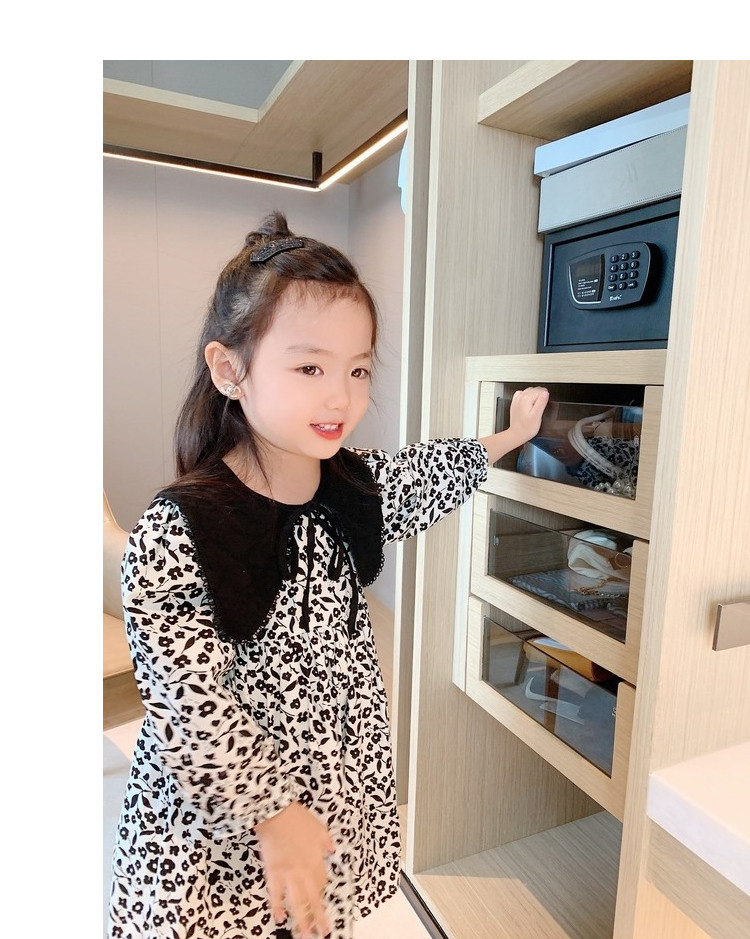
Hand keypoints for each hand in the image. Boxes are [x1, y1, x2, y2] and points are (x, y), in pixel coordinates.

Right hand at [255, 801, 333, 937]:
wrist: (275, 813)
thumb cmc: (296, 817)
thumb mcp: (319, 827)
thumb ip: (326, 842)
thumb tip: (332, 850)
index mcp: (316, 860)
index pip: (323, 883)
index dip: (323, 895)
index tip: (325, 906)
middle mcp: (304, 870)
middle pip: (313, 898)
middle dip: (318, 917)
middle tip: (322, 932)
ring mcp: (288, 874)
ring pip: (297, 902)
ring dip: (302, 920)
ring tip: (306, 934)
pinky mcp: (273, 872)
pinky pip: (275, 894)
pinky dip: (277, 907)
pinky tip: (280, 918)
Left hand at [479, 386, 548, 464]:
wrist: (517, 434)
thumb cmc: (527, 428)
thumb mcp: (537, 416)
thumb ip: (541, 403)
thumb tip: (545, 393)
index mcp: (526, 399)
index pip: (539, 390)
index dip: (546, 394)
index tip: (548, 400)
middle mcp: (520, 398)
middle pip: (534, 389)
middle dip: (540, 393)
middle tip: (544, 402)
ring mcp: (517, 400)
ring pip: (528, 390)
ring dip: (534, 393)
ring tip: (539, 401)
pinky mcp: (515, 403)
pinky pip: (521, 394)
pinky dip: (527, 395)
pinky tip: (529, 401)